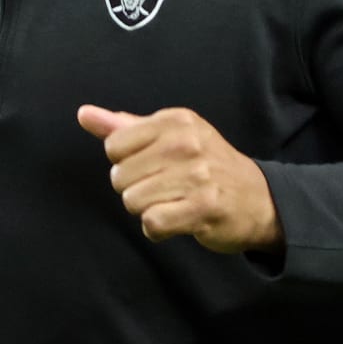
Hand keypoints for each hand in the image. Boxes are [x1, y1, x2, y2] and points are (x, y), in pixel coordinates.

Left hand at [77, 105, 280, 254]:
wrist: (259, 198)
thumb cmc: (207, 165)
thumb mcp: (169, 136)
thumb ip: (123, 127)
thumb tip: (83, 114)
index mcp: (175, 120)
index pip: (114, 146)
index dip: (126, 163)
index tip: (153, 166)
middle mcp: (187, 142)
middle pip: (120, 177)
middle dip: (136, 190)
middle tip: (167, 188)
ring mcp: (197, 175)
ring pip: (133, 201)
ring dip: (147, 210)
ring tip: (173, 203)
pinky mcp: (203, 207)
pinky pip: (152, 223)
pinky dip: (158, 229)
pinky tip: (176, 220)